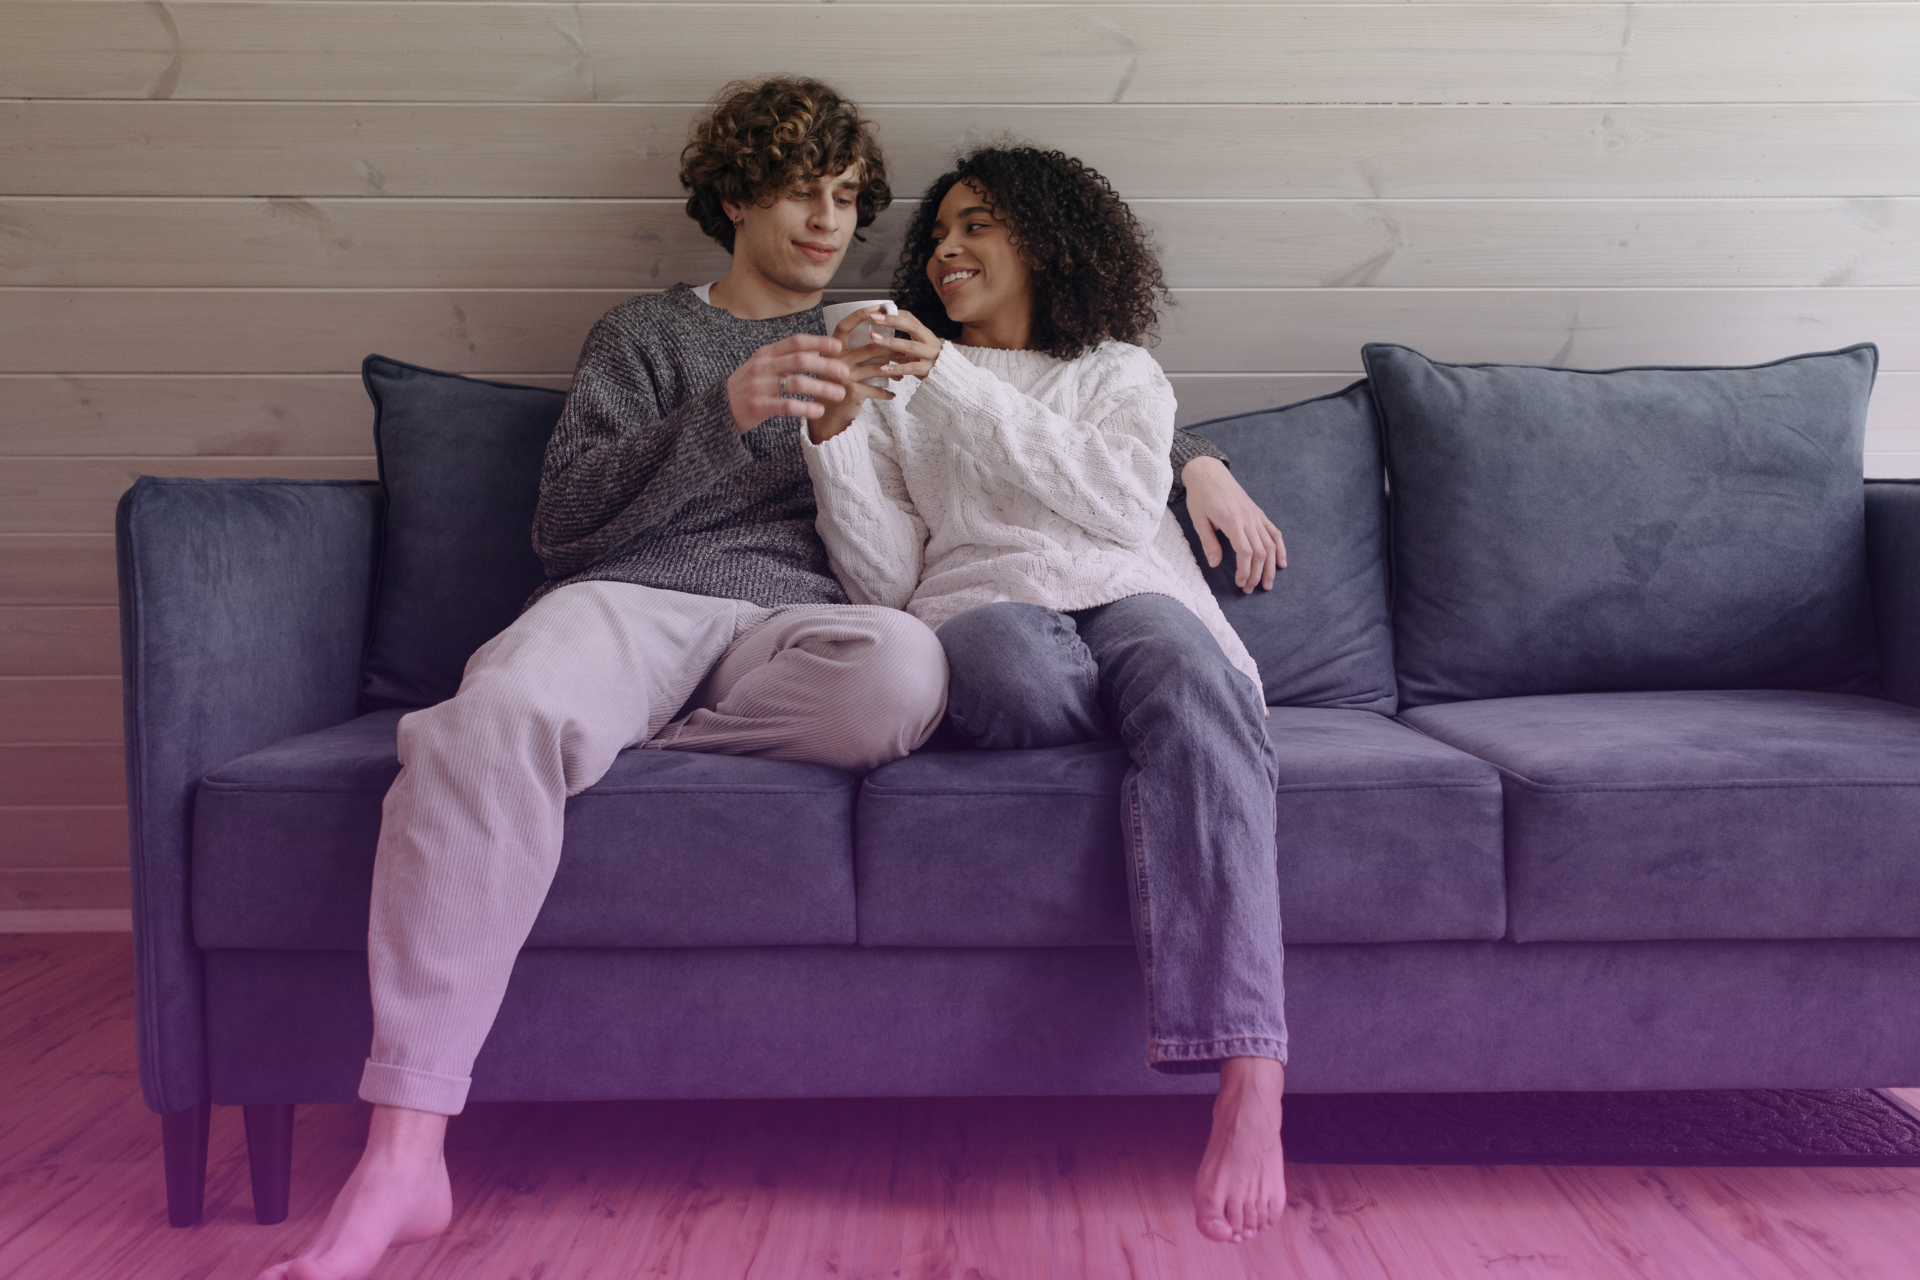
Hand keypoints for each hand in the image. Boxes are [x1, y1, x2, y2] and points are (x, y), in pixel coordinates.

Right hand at [727, 334, 852, 434]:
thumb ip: (786, 357)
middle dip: (826, 365)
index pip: (796, 342)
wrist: (718, 409)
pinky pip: (787, 405)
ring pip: (797, 382)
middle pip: (801, 360)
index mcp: (766, 353)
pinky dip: (806, 408)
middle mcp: (763, 366)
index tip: (837, 346)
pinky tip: (819, 411)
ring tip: (839, 394)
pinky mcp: (759, 406)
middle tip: (845, 372)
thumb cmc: (747, 387)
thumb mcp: (763, 365)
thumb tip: (816, 349)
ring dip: (822, 387)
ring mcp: (760, 386)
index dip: (818, 342)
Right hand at [808, 305, 909, 444]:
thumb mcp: (839, 367)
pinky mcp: (852, 392)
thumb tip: (882, 339)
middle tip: (906, 352)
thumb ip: (853, 354)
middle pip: (870, 348)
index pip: (844, 326)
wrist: (828, 416)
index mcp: (832, 350)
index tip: (877, 307)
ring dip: (894, 370)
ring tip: (902, 374)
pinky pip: (876, 388)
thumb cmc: (837, 387)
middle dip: (892, 350)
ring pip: (877, 367)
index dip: (859, 315)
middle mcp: (835, 361)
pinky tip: (892, 394)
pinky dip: (886, 392)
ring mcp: (843, 376)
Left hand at [856, 308, 942, 380]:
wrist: (949, 378)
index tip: (877, 311)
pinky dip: (897, 368)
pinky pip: (912, 368)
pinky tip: (884, 368)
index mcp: (925, 334)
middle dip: (892, 321)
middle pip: (911, 327)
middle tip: (874, 318)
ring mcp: (931, 355)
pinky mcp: (929, 370)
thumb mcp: (919, 348)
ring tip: (874, 338)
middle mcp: (930, 341)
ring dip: (890, 342)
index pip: (910, 318)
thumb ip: (903, 342)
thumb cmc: (928, 362)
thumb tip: (879, 334)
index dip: (894, 313)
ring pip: (910, 346)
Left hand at [1183, 456, 1285, 592]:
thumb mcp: (1198, 519)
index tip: (1239, 583)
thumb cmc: (1201, 496)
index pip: (1245, 551)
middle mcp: (1249, 518)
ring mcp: (1256, 516)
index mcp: (1232, 520)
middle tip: (1249, 589)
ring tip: (1268, 584)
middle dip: (1257, 574)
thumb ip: (1209, 542)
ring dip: (1271, 566)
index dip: (1245, 570)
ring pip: (1270, 544)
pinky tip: (1282, 562)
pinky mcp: (1259, 513)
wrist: (1209, 472)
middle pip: (1260, 551)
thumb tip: (1215, 564)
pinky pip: (1274, 532)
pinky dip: (1280, 548)